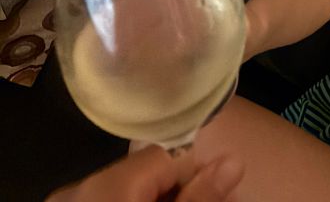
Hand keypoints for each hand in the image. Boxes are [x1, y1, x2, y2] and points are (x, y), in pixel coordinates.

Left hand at [47, 144, 242, 201]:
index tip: (222, 193)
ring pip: (131, 187)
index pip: (168, 154)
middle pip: (148, 171)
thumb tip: (236, 159)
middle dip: (181, 188)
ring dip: (161, 196)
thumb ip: (199, 196)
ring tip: (185, 201)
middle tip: (214, 200)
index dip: (198, 175)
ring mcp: (71, 200)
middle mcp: (80, 186)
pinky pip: (111, 199)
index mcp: (106, 182)